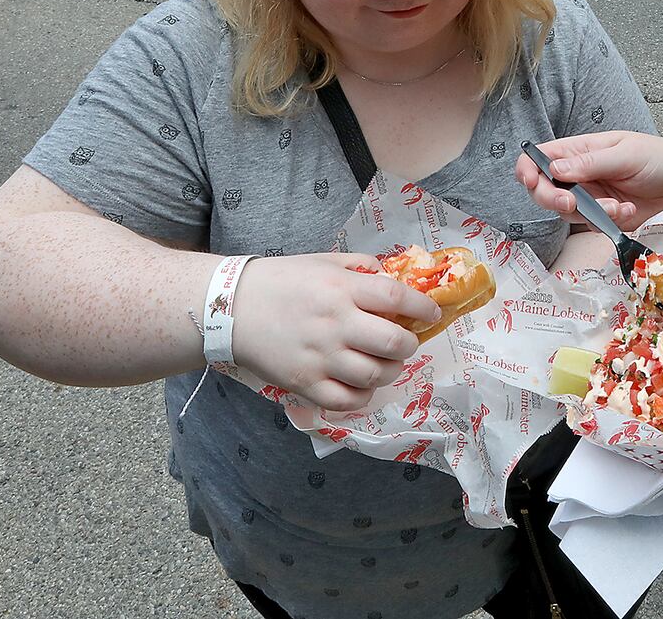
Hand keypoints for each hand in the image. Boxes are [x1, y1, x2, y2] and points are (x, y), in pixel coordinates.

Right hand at [231, 253, 441, 412]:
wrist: (231, 308)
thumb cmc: (281, 281)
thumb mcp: (324, 262)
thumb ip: (362, 268)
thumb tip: (393, 280)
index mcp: (342, 288)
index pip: (397, 297)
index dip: (423, 307)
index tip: (431, 312)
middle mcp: (336, 323)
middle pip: (393, 343)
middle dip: (409, 344)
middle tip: (405, 342)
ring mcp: (321, 357)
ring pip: (375, 375)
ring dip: (390, 370)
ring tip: (385, 362)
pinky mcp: (305, 383)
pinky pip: (348, 400)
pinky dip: (363, 395)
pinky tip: (362, 383)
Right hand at [513, 130, 662, 229]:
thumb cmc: (655, 155)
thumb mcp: (624, 154)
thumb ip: (590, 163)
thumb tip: (555, 168)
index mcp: (577, 151)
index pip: (538, 158)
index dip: (526, 170)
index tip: (531, 182)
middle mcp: (578, 175)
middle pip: (543, 191)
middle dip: (554, 201)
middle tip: (572, 203)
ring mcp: (589, 197)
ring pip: (568, 214)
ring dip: (592, 213)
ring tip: (618, 204)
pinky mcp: (603, 216)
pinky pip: (592, 226)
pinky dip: (609, 222)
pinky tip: (628, 209)